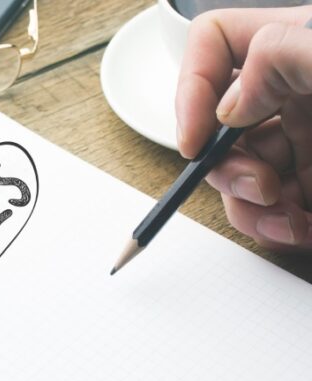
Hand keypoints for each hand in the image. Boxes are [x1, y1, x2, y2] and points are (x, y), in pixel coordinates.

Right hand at [175, 7, 311, 249]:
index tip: (195, 138)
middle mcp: (294, 93)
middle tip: (257, 182)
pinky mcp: (311, 185)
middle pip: (215, 123)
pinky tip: (300, 227)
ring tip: (284, 214)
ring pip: (235, 174)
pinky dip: (274, 227)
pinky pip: (268, 210)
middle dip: (222, 164)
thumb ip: (278, 57)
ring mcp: (303, 141)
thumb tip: (230, 105)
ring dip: (245, 205)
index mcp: (296, 49)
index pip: (215, 43)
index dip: (190, 87)